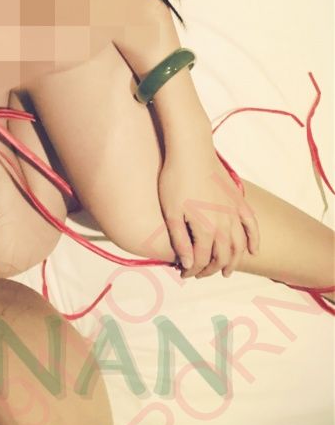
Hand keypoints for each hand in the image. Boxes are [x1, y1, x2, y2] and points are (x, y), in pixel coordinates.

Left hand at [157, 143, 259, 278]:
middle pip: (223, 256)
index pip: (202, 259)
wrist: (191, 151)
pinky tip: (253, 250)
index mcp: (206, 229)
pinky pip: (252, 224)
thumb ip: (180, 241)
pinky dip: (254, 239)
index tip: (184, 274)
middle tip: (201, 274)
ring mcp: (234, 212)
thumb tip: (188, 264)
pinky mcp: (238, 200)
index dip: (193, 270)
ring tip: (227, 271)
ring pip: (239, 245)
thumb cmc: (175, 180)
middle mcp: (225, 224)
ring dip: (234, 260)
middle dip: (212, 269)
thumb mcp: (171, 212)